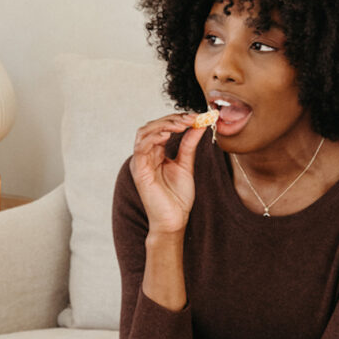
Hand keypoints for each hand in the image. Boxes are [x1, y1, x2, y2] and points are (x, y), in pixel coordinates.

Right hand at [130, 114, 206, 236]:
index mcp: (156, 153)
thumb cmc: (177, 198)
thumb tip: (199, 125)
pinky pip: (141, 148)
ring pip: (144, 133)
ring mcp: (141, 162)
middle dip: (172, 119)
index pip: (163, 128)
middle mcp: (146, 155)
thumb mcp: (186, 165)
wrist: (173, 220)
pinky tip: (168, 134)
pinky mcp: (139, 171)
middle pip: (153, 126)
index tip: (197, 117)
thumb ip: (189, 144)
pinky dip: (153, 137)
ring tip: (182, 124)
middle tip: (191, 118)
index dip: (178, 119)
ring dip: (163, 124)